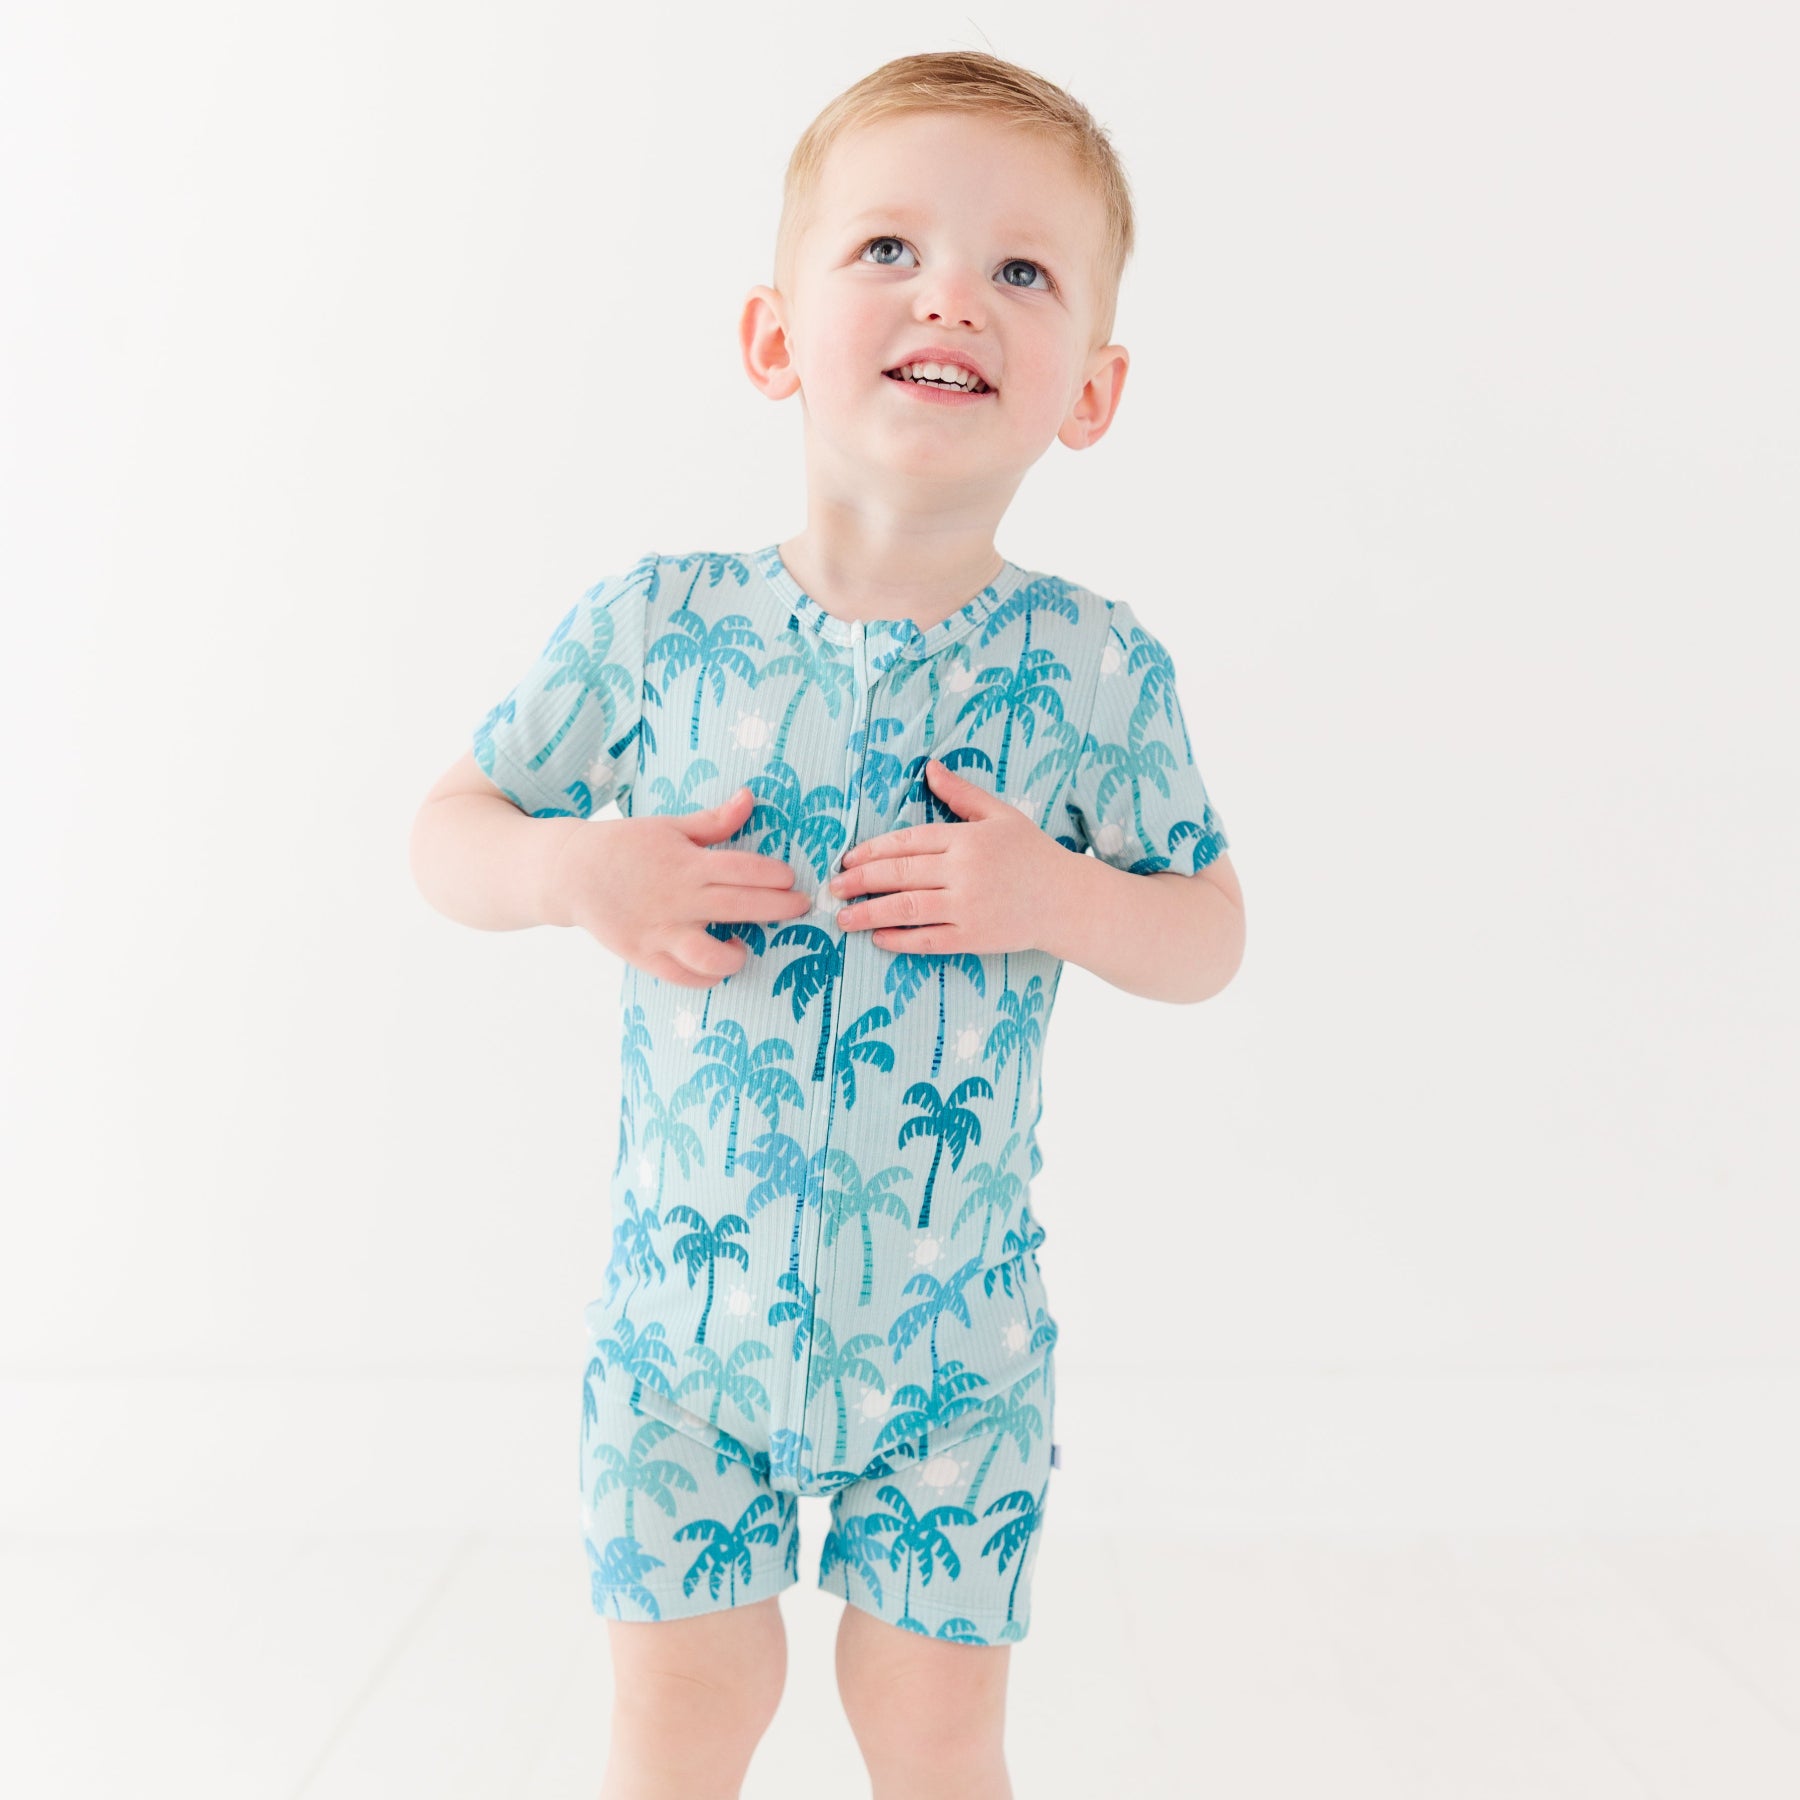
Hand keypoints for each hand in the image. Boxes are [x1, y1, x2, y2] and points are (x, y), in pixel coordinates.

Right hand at [552, 787, 811, 987]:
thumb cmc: (625, 845)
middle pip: (740, 907)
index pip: (742, 868)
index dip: (773, 875)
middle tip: (800, 907)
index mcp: (686, 863)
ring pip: (711, 957)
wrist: (571, 872)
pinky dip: (706, 977)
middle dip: (779, 908)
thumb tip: (749, 798)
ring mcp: (661, 931)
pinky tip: (715, 963)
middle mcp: (678, 899)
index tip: (791, 879)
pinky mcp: (645, 955)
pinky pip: (683, 977)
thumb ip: (713, 822)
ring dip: (736, 955)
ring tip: (742, 944)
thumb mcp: (669, 826)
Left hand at [828, 759, 1072, 955]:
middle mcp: (964, 872)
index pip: (906, 841)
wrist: (1067, 900)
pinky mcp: (975, 938)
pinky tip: (878, 938)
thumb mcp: (1000, 815)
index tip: (847, 860)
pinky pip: (928, 940)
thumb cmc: (1033, 853)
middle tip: (832, 888)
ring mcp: (968, 907)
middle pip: (899, 875)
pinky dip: (900, 940)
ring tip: (843, 917)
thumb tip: (930, 767)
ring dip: (870, 913)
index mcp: (966, 838)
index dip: (871, 851)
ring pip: (907, 908)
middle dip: (859, 881)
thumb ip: (961, 793)